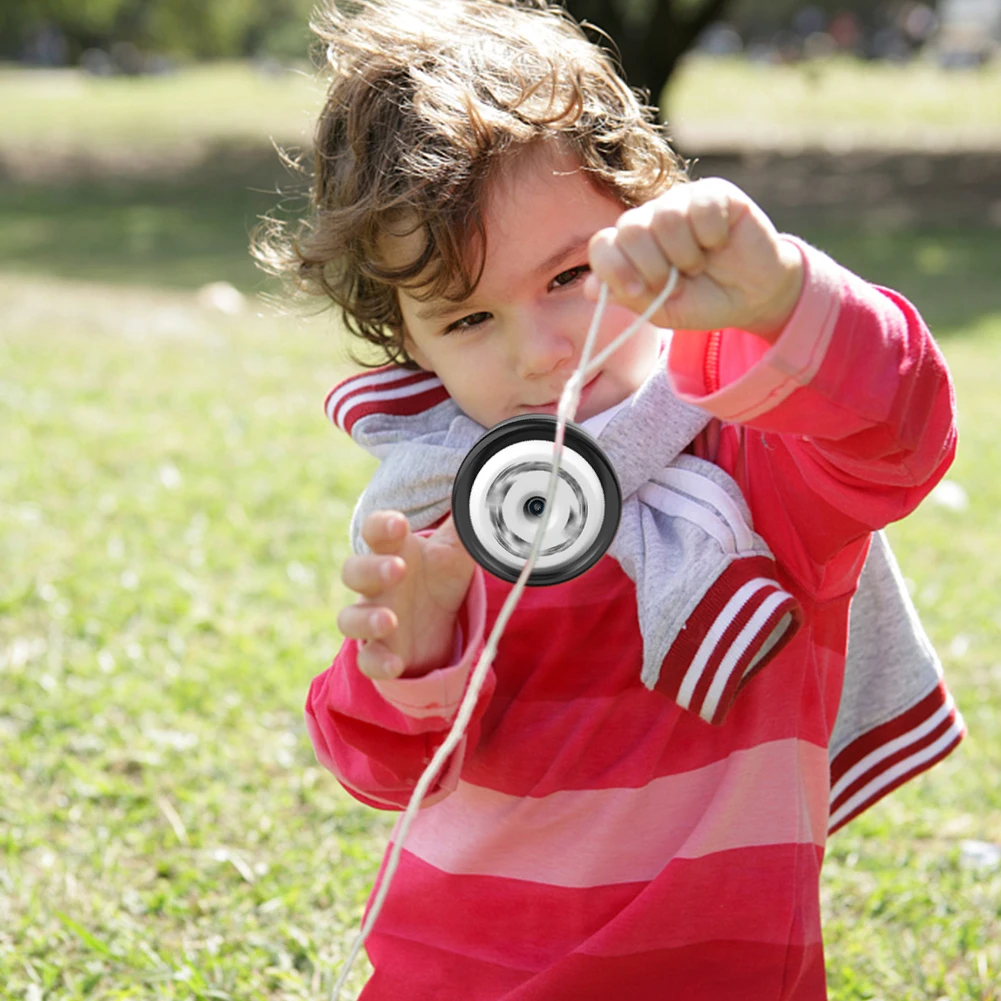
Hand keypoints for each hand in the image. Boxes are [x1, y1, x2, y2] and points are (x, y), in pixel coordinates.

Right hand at [337, 511, 475, 680]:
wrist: (443, 626)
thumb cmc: (442, 579)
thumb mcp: (459, 550)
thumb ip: (467, 524)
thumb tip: (482, 493)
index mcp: (393, 551)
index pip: (375, 530)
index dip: (381, 525)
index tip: (400, 523)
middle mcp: (376, 584)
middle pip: (354, 571)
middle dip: (372, 569)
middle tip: (399, 568)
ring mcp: (374, 618)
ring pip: (350, 618)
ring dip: (366, 618)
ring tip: (390, 620)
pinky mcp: (380, 652)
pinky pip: (367, 660)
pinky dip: (377, 662)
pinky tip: (396, 663)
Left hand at [585, 178, 803, 343]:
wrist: (752, 297)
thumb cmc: (703, 301)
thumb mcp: (662, 311)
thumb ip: (628, 297)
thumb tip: (590, 287)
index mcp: (630, 249)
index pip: (602, 245)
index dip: (614, 268)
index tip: (637, 292)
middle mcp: (650, 220)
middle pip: (629, 228)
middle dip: (651, 265)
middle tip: (675, 282)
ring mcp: (680, 203)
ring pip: (665, 217)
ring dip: (685, 254)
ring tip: (699, 265)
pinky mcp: (713, 193)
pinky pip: (701, 207)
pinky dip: (711, 235)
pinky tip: (720, 243)